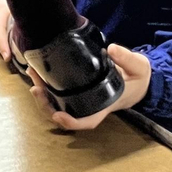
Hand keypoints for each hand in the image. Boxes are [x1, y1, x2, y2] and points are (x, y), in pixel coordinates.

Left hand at [26, 44, 151, 130]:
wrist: (136, 79)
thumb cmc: (137, 76)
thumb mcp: (139, 67)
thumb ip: (128, 59)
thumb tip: (112, 49)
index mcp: (105, 104)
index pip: (88, 120)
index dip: (72, 122)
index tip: (58, 115)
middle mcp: (90, 105)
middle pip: (64, 114)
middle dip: (46, 105)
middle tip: (35, 88)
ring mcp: (81, 99)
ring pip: (56, 104)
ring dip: (42, 93)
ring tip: (32, 74)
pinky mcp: (75, 89)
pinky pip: (57, 92)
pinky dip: (45, 84)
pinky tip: (37, 70)